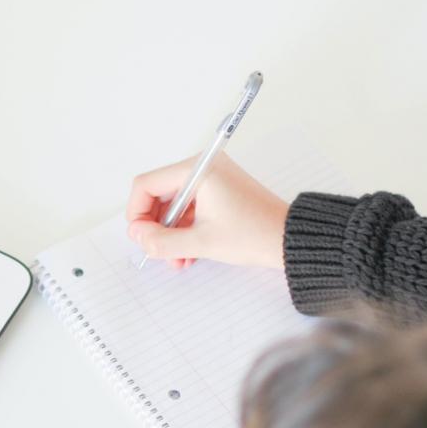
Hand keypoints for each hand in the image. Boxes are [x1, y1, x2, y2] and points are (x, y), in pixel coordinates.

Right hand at [126, 153, 288, 268]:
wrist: (290, 239)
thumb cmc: (255, 234)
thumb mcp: (200, 242)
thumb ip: (161, 241)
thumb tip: (137, 235)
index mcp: (198, 170)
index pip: (146, 184)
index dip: (137, 213)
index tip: (141, 237)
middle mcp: (203, 169)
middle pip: (158, 195)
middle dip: (155, 227)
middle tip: (157, 250)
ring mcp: (211, 180)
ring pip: (172, 206)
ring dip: (169, 234)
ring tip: (176, 258)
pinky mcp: (218, 192)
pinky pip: (188, 209)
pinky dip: (183, 230)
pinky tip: (187, 253)